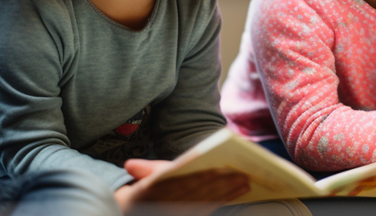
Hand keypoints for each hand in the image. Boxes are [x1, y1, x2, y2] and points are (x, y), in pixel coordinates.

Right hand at [114, 159, 249, 214]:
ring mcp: (178, 214)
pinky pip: (209, 210)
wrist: (138, 214)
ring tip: (245, 182)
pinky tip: (239, 193)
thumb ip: (147, 171)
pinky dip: (225, 200)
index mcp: (150, 194)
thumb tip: (130, 165)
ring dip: (227, 193)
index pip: (175, 184)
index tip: (213, 167)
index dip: (194, 176)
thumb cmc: (145, 196)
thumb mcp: (142, 183)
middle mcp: (166, 207)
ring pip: (206, 203)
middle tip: (240, 173)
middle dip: (220, 184)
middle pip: (196, 194)